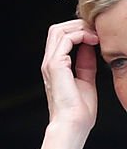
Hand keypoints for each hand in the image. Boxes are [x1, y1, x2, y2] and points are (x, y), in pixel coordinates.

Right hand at [41, 19, 98, 134]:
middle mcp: (50, 63)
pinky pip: (66, 39)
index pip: (62, 37)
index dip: (79, 31)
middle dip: (79, 25)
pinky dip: (81, 35)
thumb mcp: (86, 79)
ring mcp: (51, 63)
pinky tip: (93, 41)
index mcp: (56, 67)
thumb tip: (90, 48)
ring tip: (96, 35)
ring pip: (59, 30)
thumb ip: (85, 63)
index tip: (97, 35)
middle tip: (97, 31)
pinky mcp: (55, 65)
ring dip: (80, 28)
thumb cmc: (78, 110)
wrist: (73, 123)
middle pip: (58, 29)